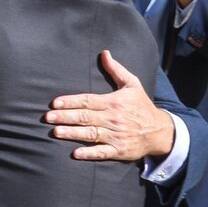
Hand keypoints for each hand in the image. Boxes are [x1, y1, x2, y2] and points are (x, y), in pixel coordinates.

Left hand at [45, 50, 175, 161]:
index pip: (88, 100)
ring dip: (72, 133)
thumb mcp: (132, 84)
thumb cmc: (141, 106)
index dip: (71, 101)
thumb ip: (116, 70)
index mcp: (113, 102)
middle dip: (65, 117)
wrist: (159, 130)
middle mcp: (113, 118)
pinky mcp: (119, 150)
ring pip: (90, 134)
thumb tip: (104, 53)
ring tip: (56, 132)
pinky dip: (89, 153)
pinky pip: (102, 152)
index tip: (55, 103)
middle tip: (48, 118)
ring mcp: (115, 135)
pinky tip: (76, 153)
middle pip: (85, 117)